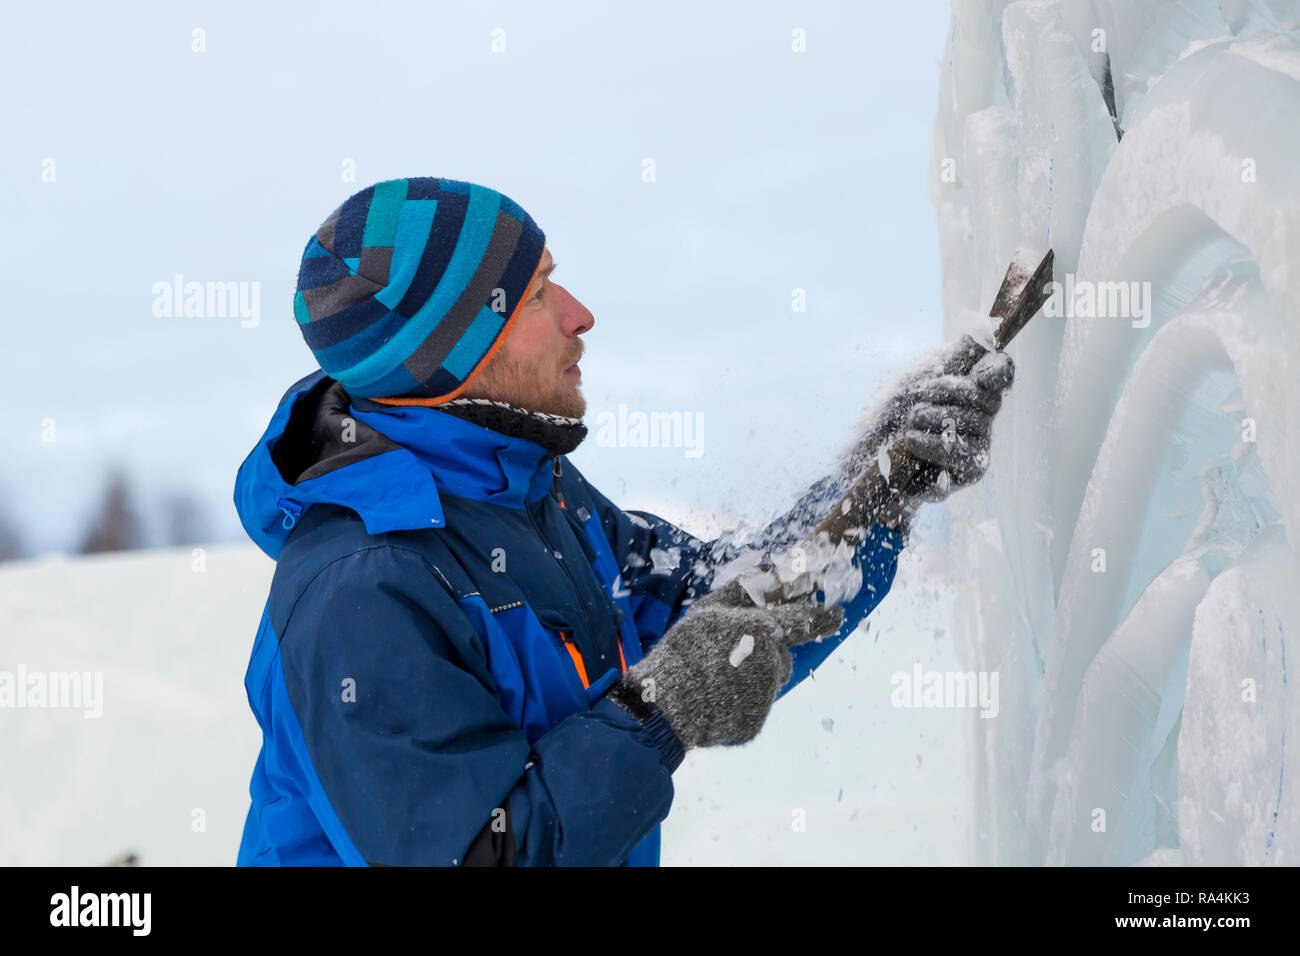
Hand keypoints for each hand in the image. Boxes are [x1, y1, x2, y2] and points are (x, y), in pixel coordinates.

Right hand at [608, 578, 844, 749]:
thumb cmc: (684, 651)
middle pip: (781, 658)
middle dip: (766, 656)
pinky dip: (737, 705)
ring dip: (751, 680)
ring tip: (715, 680)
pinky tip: (711, 700)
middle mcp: (771, 664)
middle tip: (731, 658)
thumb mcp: (707, 611)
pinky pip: (752, 710)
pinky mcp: (754, 724)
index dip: (823, 617)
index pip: (803, 621)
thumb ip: (741, 590)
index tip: (837, 615)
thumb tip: (766, 567)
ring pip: (767, 684)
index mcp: (762, 631)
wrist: (666, 706)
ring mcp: (765, 697)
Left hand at [839, 336, 1014, 511]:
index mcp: (975, 388)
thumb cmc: (895, 410)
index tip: (980, 373)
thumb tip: (985, 330)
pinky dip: (928, 446)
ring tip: (909, 428)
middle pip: (982, 397)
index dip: (996, 370)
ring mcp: (978, 446)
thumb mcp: (921, 375)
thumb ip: (955, 356)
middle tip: (915, 405)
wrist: (870, 452)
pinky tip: (913, 447)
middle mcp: (983, 417)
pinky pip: (956, 455)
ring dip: (927, 421)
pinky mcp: (967, 473)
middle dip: (940, 395)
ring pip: (967, 424)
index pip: (1001, 372)